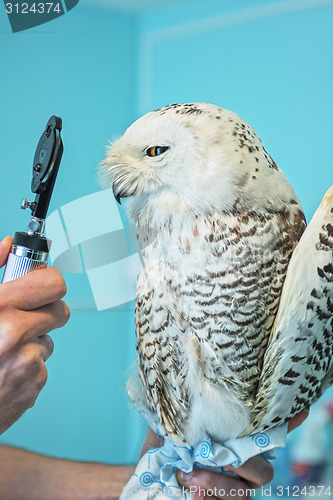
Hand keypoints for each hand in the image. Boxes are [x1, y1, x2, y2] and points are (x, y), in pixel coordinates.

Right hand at [0, 236, 69, 433]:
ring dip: (33, 341)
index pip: (53, 283)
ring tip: (2, 349)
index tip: (42, 283)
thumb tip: (8, 246)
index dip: (48, 281)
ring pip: (49, 340)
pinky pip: (42, 365)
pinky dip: (27, 367)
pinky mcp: (33, 385)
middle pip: (60, 311)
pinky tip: (3, 370)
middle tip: (25, 314)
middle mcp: (15, 334)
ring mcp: (27, 362)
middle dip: (45, 310)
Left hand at [141, 410, 308, 499]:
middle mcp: (242, 467)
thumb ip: (179, 415)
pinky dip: (206, 498)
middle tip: (218, 456)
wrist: (149, 474)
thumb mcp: (168, 426)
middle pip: (262, 470)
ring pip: (243, 493)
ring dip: (217, 483)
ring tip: (188, 474)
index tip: (301, 409)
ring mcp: (235, 490)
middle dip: (243, 464)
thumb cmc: (164, 446)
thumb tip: (180, 392)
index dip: (287, 423)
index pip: (266, 433)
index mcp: (235, 442)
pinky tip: (191, 492)